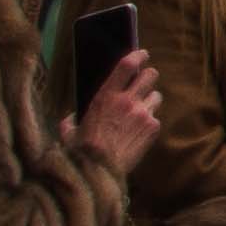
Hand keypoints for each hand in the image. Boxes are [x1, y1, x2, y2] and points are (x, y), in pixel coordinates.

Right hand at [71, 47, 161, 174]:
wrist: (98, 172)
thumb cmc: (80, 151)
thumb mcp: (69, 133)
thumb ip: (70, 120)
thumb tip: (71, 117)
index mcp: (105, 97)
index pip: (127, 65)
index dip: (137, 55)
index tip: (142, 53)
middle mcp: (127, 101)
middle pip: (150, 75)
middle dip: (148, 76)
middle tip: (143, 82)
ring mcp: (143, 113)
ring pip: (156, 96)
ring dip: (149, 100)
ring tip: (138, 112)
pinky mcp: (153, 127)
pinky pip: (155, 118)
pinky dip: (149, 122)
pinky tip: (137, 132)